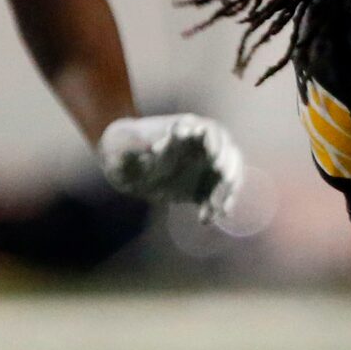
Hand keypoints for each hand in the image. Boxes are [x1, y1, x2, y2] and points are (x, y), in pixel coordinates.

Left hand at [99, 113, 244, 224]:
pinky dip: (217, 207)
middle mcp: (201, 147)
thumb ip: (134, 145)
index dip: (214, 142)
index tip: (212, 156)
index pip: (208, 130)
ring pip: (228, 175)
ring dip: (226, 191)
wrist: (126, 168)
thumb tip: (152, 147)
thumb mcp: (121, 145)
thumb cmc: (122, 148)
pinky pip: (217, 196)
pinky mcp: (202, 187)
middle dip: (229, 165)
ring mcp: (204, 167)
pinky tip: (205, 219)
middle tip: (223, 178)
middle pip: (227, 152)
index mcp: (185, 130)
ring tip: (214, 210)